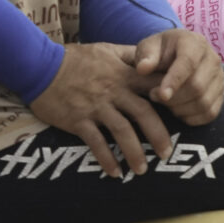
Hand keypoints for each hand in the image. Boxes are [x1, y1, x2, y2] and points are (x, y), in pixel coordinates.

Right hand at [29, 43, 174, 178]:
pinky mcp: (77, 119)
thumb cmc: (75, 58)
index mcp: (125, 75)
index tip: (185, 116)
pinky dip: (106, 159)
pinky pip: (95, 142)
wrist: (38, 65)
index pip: (156, 87)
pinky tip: (114, 172)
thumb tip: (156, 58)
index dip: (173, 100)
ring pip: (122, 132)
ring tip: (142, 170)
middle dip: (158, 136)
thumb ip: (133, 56)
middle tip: (167, 154)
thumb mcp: (108, 50)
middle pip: (144, 114)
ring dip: (134, 153)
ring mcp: (96, 107)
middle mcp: (114, 92)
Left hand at [135, 29, 223, 125]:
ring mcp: (219, 78)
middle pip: (197, 86)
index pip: (189, 63)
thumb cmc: (159, 52)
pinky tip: (177, 111)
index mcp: (194, 43)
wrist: (173, 57)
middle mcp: (213, 59)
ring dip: (180, 109)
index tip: (160, 95)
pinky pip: (210, 113)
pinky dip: (191, 118)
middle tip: (153, 96)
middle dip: (173, 98)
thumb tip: (143, 68)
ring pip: (203, 102)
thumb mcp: (147, 47)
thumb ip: (145, 56)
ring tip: (164, 102)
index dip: (175, 81)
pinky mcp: (221, 94)